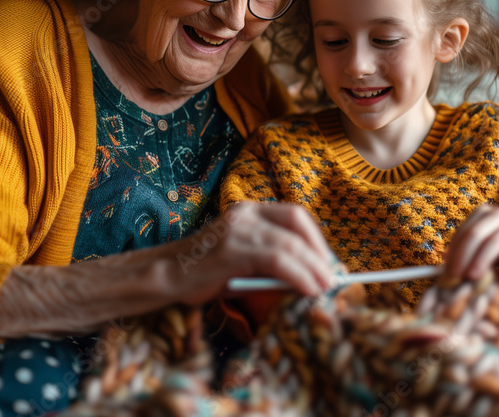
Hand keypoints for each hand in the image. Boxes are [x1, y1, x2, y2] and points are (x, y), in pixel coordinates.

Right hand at [176, 201, 337, 305]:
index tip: (327, 263)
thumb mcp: (243, 260)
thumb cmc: (205, 272)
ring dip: (313, 268)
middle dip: (319, 252)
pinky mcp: (232, 249)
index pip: (294, 216)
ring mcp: (238, 228)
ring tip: (325, 288)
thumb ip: (272, 260)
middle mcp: (244, 213)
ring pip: (289, 243)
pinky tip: (307, 289)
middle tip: (331, 277)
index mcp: (248, 210)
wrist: (166, 276)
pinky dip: (298, 275)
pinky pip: (276, 259)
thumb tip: (313, 275)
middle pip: (296, 224)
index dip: (315, 239)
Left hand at [442, 205, 498, 281]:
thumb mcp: (487, 237)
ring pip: (495, 240)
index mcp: (483, 213)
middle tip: (457, 277)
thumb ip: (469, 248)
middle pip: (476, 235)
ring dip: (483, 259)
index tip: (447, 272)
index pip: (463, 233)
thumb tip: (445, 266)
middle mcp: (498, 214)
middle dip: (464, 257)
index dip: (453, 253)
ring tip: (473, 276)